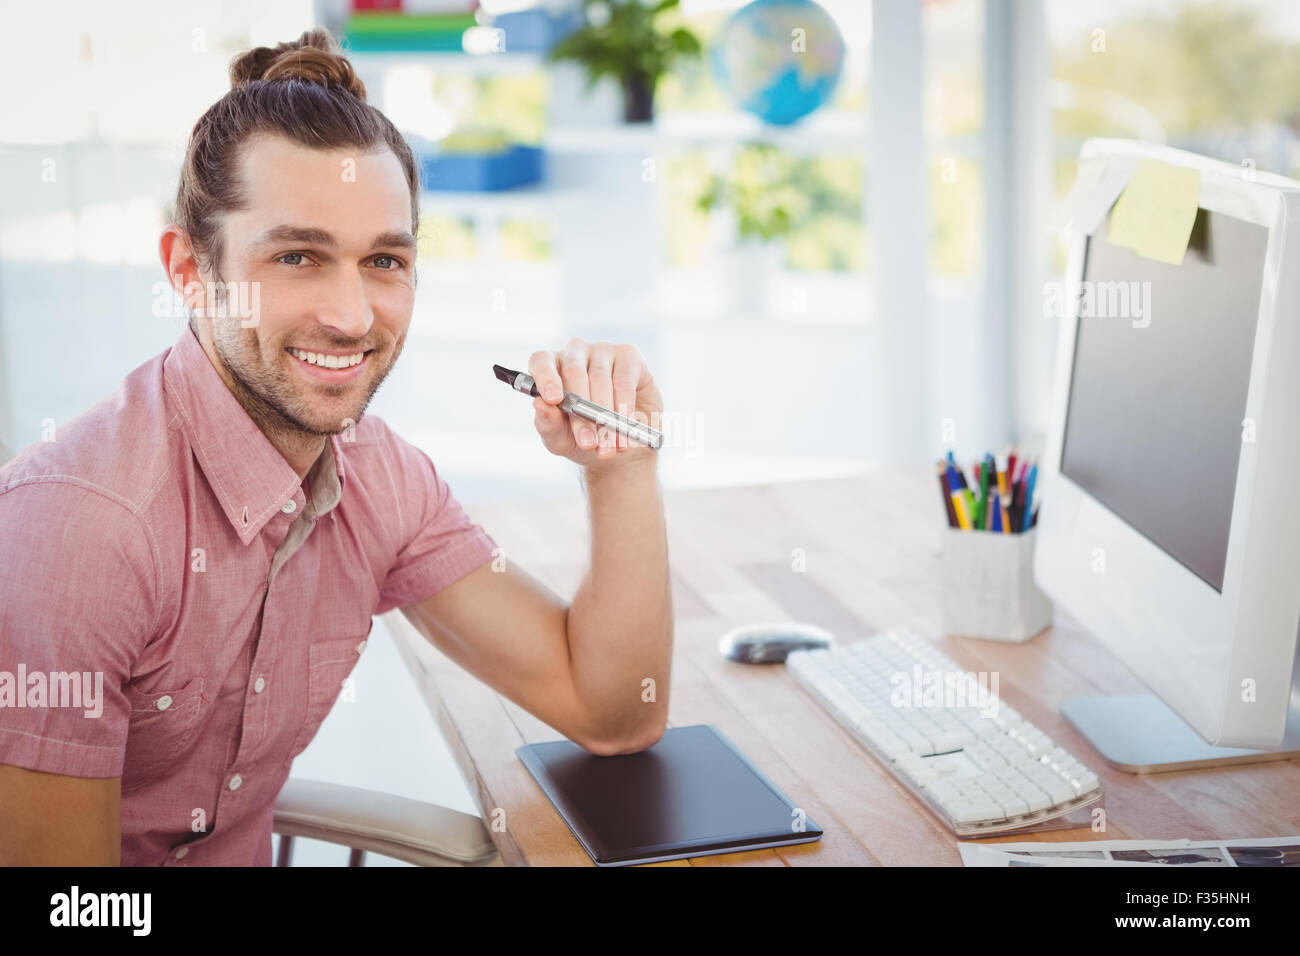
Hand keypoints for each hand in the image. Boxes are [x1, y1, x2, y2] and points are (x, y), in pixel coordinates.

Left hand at [528, 339, 662, 474]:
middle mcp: (575, 354)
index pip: (540, 361)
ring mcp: (602, 351)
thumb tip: (539, 404)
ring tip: (609, 446)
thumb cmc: (584, 436)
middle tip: (588, 443)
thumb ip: (547, 424)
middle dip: (582, 414)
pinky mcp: (629, 356)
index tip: (553, 399)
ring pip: (601, 380)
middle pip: (574, 373)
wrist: (620, 444)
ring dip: (606, 417)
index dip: (545, 377)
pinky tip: (626, 427)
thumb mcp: (560, 438)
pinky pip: (624, 381)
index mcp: (551, 368)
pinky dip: (625, 408)